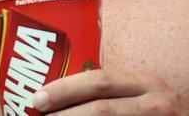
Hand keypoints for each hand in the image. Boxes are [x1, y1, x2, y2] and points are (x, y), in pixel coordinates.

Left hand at [31, 68, 181, 113]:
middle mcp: (156, 104)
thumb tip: (54, 97)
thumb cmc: (153, 106)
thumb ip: (108, 91)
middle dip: (65, 114)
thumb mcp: (136, 92)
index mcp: (145, 83)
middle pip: (102, 109)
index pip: (98, 81)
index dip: (64, 89)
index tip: (37, 98)